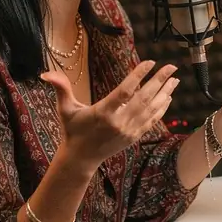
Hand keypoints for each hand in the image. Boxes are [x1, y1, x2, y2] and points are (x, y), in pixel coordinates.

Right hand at [42, 60, 179, 170]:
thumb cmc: (73, 131)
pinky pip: (151, 121)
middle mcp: (119, 122)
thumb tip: (46, 73)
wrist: (81, 158)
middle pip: (144, 99)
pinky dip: (161, 109)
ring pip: (151, 109)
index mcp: (103, 113)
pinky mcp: (134, 137)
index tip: (150, 62)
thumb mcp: (65, 110)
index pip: (125, 91)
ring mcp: (129, 131)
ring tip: (175, 79)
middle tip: (171, 67)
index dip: (138, 75)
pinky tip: (168, 97)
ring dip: (165, 93)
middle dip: (159, 82)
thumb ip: (61, 89)